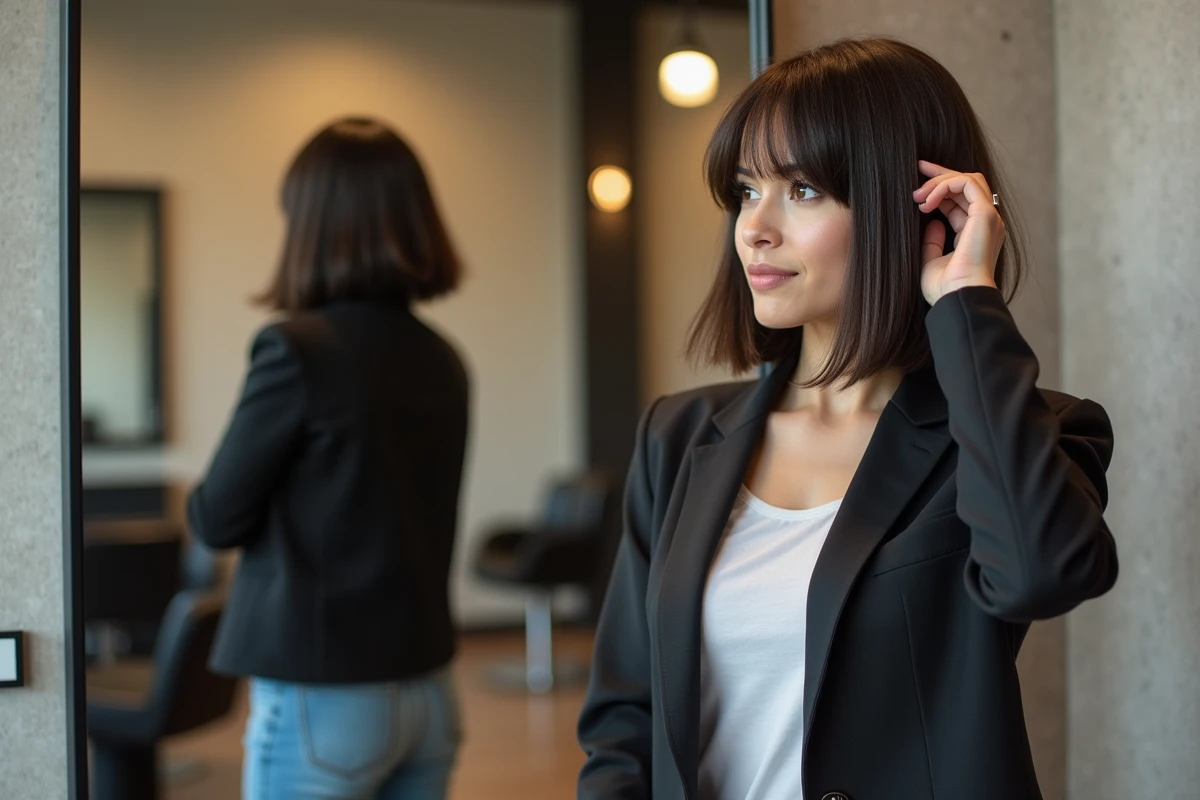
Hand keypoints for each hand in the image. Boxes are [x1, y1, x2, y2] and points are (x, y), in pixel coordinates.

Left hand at [913, 160, 1004, 304]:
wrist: (958, 298)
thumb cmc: (945, 288)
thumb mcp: (932, 260)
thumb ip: (932, 241)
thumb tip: (931, 222)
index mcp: (975, 233)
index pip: (960, 201)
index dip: (939, 189)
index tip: (917, 188)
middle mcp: (986, 222)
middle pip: (967, 184)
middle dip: (941, 174)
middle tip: (918, 168)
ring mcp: (989, 217)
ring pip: (967, 179)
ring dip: (939, 182)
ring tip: (917, 196)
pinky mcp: (985, 214)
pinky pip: (966, 184)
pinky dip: (944, 186)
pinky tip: (927, 201)